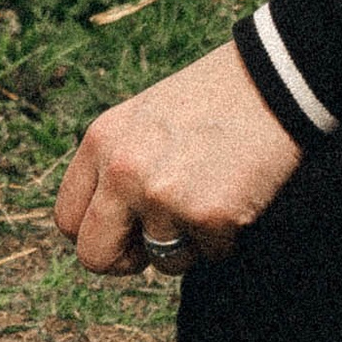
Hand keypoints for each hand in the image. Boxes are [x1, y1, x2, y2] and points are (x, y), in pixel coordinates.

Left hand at [54, 37, 304, 273]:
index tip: (126, 228)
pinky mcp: (208, 216)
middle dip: (129, 258)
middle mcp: (123, 171)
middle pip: (95, 256)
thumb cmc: (212, 99)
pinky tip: (237, 192)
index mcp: (101, 141)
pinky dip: (226, 237)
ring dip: (188, 243)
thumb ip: (117, 166)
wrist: (274, 79)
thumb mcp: (144, 120)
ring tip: (211, 193)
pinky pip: (210, 257)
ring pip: (161, 262)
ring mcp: (164, 196)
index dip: (99, 232)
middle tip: (161, 238)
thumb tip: (108, 228)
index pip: (68, 220)